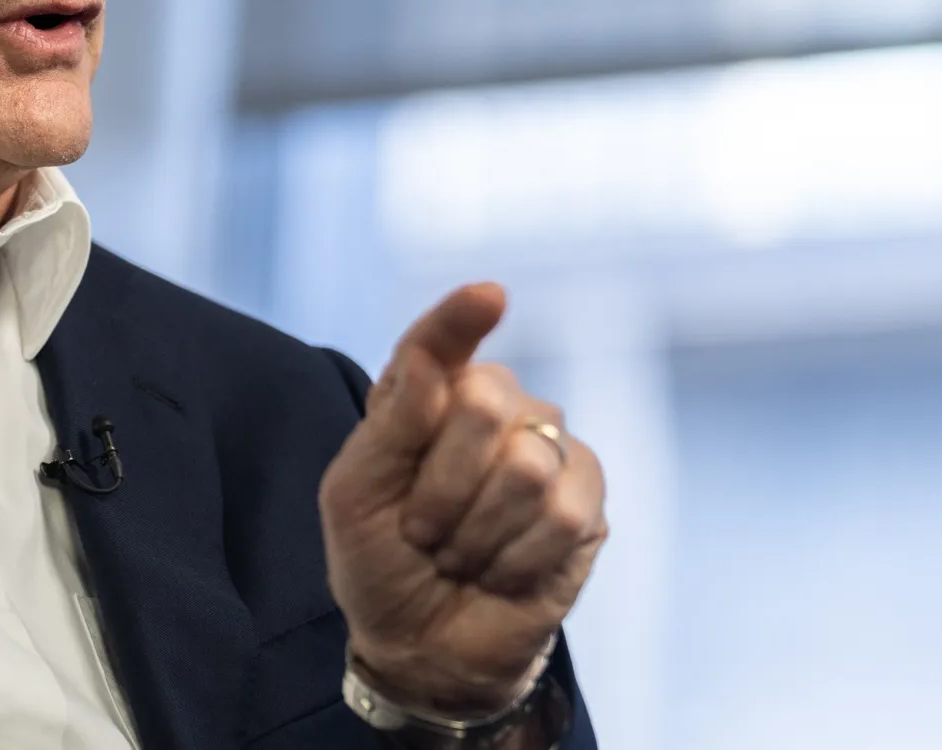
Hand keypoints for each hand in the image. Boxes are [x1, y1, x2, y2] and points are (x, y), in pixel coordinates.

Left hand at [318, 283, 605, 715]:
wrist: (422, 644)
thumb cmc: (380, 559)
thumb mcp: (355, 494)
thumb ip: (392, 424)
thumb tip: (430, 358)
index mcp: (427, 392)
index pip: (441, 341)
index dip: (461, 318)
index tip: (488, 297)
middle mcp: (494, 405)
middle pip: (485, 403)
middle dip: (440, 485)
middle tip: (423, 529)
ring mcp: (546, 448)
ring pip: (526, 466)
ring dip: (475, 532)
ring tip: (459, 553)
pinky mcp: (585, 500)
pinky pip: (564, 514)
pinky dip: (516, 558)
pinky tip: (500, 569)